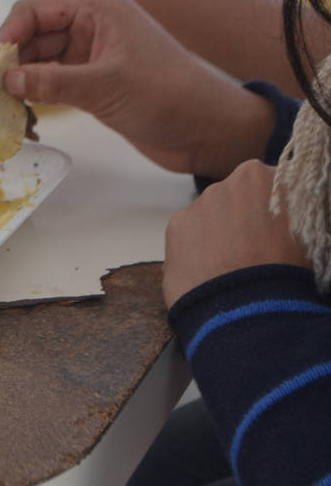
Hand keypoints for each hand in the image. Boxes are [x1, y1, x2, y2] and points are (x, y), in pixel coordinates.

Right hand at [0, 0, 274, 176]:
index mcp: (98, 8)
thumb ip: (52, 81)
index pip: (34, 12)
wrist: (207, 128)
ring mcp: (92, 53)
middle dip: (8, 61)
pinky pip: (50, 80)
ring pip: (38, 60)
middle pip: (32, 35)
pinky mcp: (92, 80)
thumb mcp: (105, 86)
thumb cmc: (167, 95)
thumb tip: (6, 81)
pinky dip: (34, 94)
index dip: (6, 36)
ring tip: (0, 107)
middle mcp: (92, 24)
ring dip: (19, 81)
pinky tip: (21, 113)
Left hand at [163, 161, 309, 305]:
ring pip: (210, 217)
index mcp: (261, 177)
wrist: (249, 308)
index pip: (270, 185)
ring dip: (219, 235)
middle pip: (236, 199)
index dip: (275, 209)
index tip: (279, 229)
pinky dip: (197, 250)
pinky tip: (212, 271)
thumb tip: (290, 214)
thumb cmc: (290, 269)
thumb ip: (297, 210)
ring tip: (234, 267)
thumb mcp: (310, 233)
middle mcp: (225, 184)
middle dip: (244, 219)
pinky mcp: (174, 229)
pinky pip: (188, 236)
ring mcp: (196, 206)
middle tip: (257, 251)